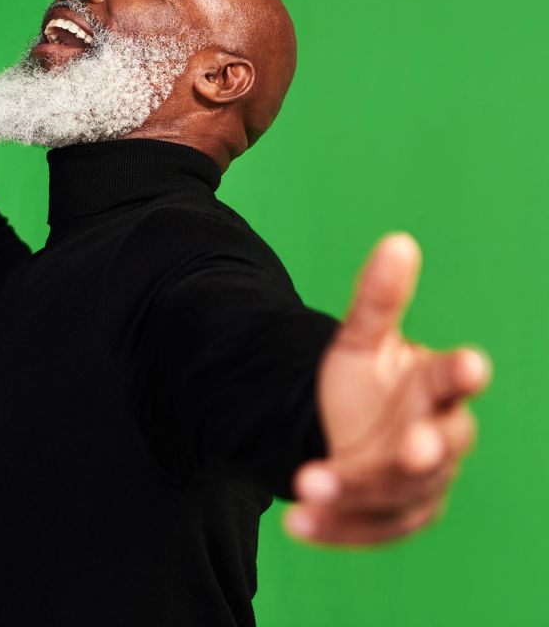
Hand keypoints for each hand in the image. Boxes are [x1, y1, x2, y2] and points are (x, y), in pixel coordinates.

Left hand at [283, 232, 491, 545]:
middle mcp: (436, 437)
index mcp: (434, 388)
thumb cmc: (368, 381)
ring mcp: (417, 485)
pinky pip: (364, 527)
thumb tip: (397, 240)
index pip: (454, 379)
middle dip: (426, 450)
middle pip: (442, 447)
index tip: (472, 364)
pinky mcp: (391, 517)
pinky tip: (295, 523)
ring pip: (397, 492)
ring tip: (310, 483)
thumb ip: (378, 299)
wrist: (351, 430)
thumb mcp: (362, 339)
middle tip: (411, 448)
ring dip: (357, 490)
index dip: (463, 372)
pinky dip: (332, 526)